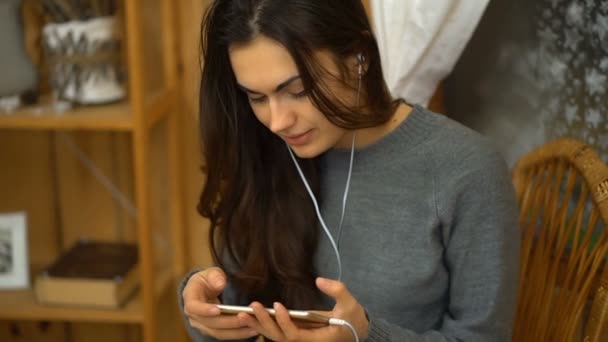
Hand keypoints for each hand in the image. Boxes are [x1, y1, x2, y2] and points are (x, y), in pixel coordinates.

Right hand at [182, 267, 258, 339]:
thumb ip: (215, 276)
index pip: (194, 307)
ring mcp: (203, 325)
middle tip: (245, 317)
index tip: (218, 310)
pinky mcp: (213, 330)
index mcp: (190, 298)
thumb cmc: (208, 280)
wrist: (204, 291)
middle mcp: (194, 316)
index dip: (204, 310)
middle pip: (210, 322)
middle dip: (229, 321)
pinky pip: (226, 334)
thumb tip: (220, 284)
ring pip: (219, 332)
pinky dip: (239, 333)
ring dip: (237, 331)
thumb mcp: (211, 273)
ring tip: (254, 326)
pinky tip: (253, 329)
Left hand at [238, 277, 368, 340]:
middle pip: (279, 338)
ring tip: (242, 313)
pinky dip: (264, 326)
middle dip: (264, 323)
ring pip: (275, 337)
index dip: (284, 323)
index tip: (277, 305)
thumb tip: (319, 280)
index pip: (295, 336)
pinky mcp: (296, 334)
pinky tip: (250, 317)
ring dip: (259, 326)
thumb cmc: (353, 318)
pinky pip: (277, 333)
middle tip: (251, 307)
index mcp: (317, 340)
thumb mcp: (350, 303)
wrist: (355, 331)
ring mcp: (300, 339)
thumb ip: (337, 290)